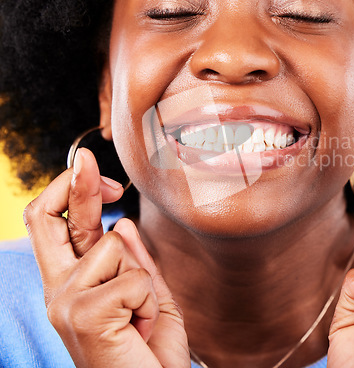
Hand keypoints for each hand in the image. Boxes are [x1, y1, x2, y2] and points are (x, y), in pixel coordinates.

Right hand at [23, 148, 189, 367]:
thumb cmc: (148, 351)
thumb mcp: (148, 295)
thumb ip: (135, 261)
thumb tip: (125, 222)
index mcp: (72, 282)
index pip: (54, 225)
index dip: (71, 190)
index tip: (94, 168)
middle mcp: (59, 288)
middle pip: (49, 218)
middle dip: (74, 183)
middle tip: (87, 158)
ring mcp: (66, 301)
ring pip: (114, 244)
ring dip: (142, 277)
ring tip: (139, 315)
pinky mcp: (84, 314)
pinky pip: (135, 278)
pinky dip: (150, 301)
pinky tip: (139, 328)